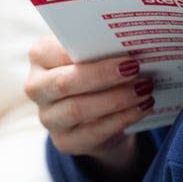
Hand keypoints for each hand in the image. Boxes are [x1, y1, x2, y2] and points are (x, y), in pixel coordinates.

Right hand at [24, 36, 154, 169]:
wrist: (98, 112)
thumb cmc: (98, 70)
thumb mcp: (97, 54)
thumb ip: (105, 46)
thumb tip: (133, 40)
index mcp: (41, 56)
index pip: (57, 51)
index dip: (88, 50)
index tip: (118, 47)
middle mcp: (37, 87)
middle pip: (65, 82)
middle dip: (102, 75)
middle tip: (135, 68)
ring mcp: (48, 117)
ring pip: (77, 109)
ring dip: (116, 99)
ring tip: (145, 90)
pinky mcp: (65, 141)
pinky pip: (93, 132)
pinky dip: (122, 119)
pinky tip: (143, 107)